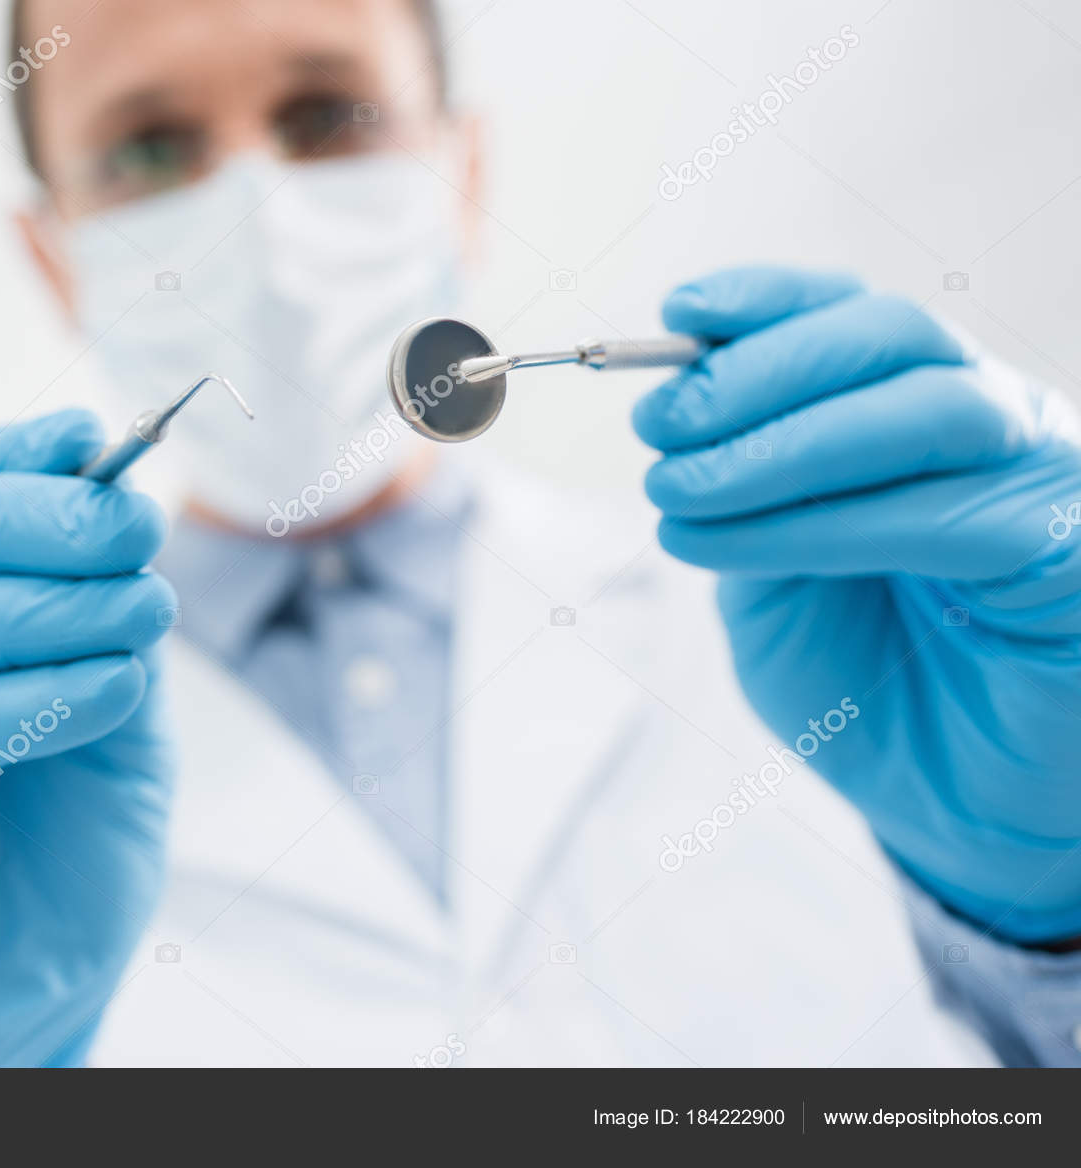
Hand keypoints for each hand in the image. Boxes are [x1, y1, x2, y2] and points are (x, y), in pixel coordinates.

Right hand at [0, 409, 177, 1064]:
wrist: (17, 1008)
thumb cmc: (61, 864)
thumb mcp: (123, 732)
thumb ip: (112, 634)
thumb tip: (122, 517)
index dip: (6, 458)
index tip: (92, 435)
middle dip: (26, 516)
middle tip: (134, 531)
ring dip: (32, 607)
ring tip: (139, 621)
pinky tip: (97, 694)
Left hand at [634, 266, 1080, 944]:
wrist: (954, 811)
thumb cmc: (868, 688)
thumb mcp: (771, 578)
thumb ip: (743, 496)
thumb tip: (682, 415)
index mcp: (921, 413)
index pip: (857, 317)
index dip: (771, 301)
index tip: (677, 313)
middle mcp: (993, 429)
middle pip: (894, 335)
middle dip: (760, 369)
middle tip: (659, 426)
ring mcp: (1043, 481)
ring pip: (927, 406)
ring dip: (782, 442)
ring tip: (680, 490)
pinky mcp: (1074, 550)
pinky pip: (950, 515)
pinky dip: (823, 523)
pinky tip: (727, 544)